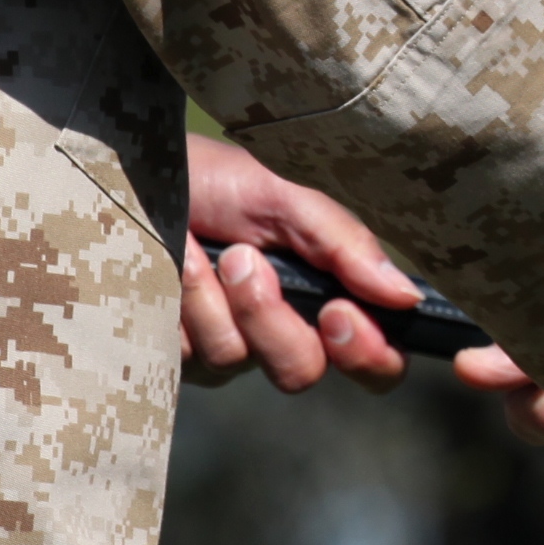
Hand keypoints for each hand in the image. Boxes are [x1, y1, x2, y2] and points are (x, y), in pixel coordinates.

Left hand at [179, 131, 413, 393]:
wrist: (137, 173)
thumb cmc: (218, 178)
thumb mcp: (287, 197)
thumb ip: (345, 246)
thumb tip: (406, 297)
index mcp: (328, 294)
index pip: (375, 359)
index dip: (367, 354)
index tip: (336, 313)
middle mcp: (283, 331)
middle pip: (300, 371)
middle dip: (269, 318)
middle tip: (243, 259)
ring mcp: (227, 346)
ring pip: (234, 360)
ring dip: (213, 300)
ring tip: (197, 247)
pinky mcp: (175, 353)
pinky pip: (184, 354)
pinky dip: (178, 301)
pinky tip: (172, 261)